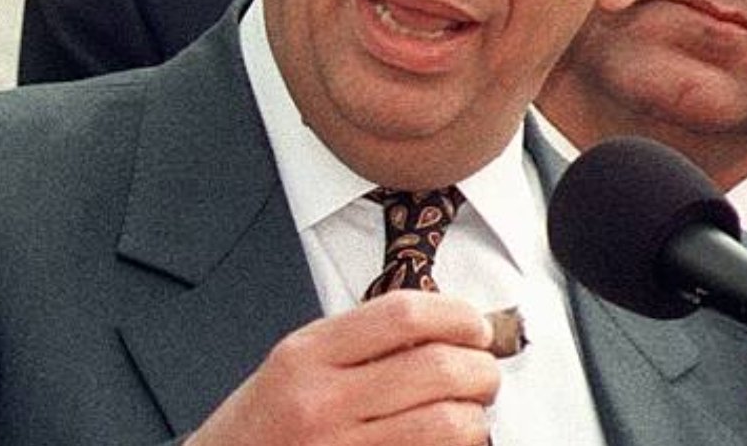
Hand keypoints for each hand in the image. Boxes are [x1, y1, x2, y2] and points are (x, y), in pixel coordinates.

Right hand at [186, 290, 498, 445]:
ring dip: (477, 417)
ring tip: (473, 413)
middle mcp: (322, 402)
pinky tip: (451, 444)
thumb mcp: (295, 363)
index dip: (455, 315)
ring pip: (446, 425)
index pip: (402, 315)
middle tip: (485, 371)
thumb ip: (358, 341)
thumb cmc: (262, 424)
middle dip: (480, 368)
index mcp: (307, 354)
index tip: (474, 324)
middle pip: (436, 368)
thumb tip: (442, 327)